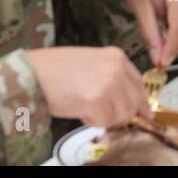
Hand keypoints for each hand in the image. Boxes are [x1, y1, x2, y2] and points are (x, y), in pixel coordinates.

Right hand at [26, 46, 150, 126]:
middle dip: (123, 114)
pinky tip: (79, 109)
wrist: (33, 73)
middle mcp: (117, 68)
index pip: (139, 83)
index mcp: (116, 56)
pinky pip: (104, 121)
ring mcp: (109, 84)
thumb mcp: (91, 63)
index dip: (141, 101)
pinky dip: (91, 120)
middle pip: (134, 101)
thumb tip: (126, 100)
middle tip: (105, 115)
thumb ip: (111, 77)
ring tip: (85, 106)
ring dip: (105, 117)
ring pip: (121, 114)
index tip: (145, 112)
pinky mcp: (98, 101)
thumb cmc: (55, 68)